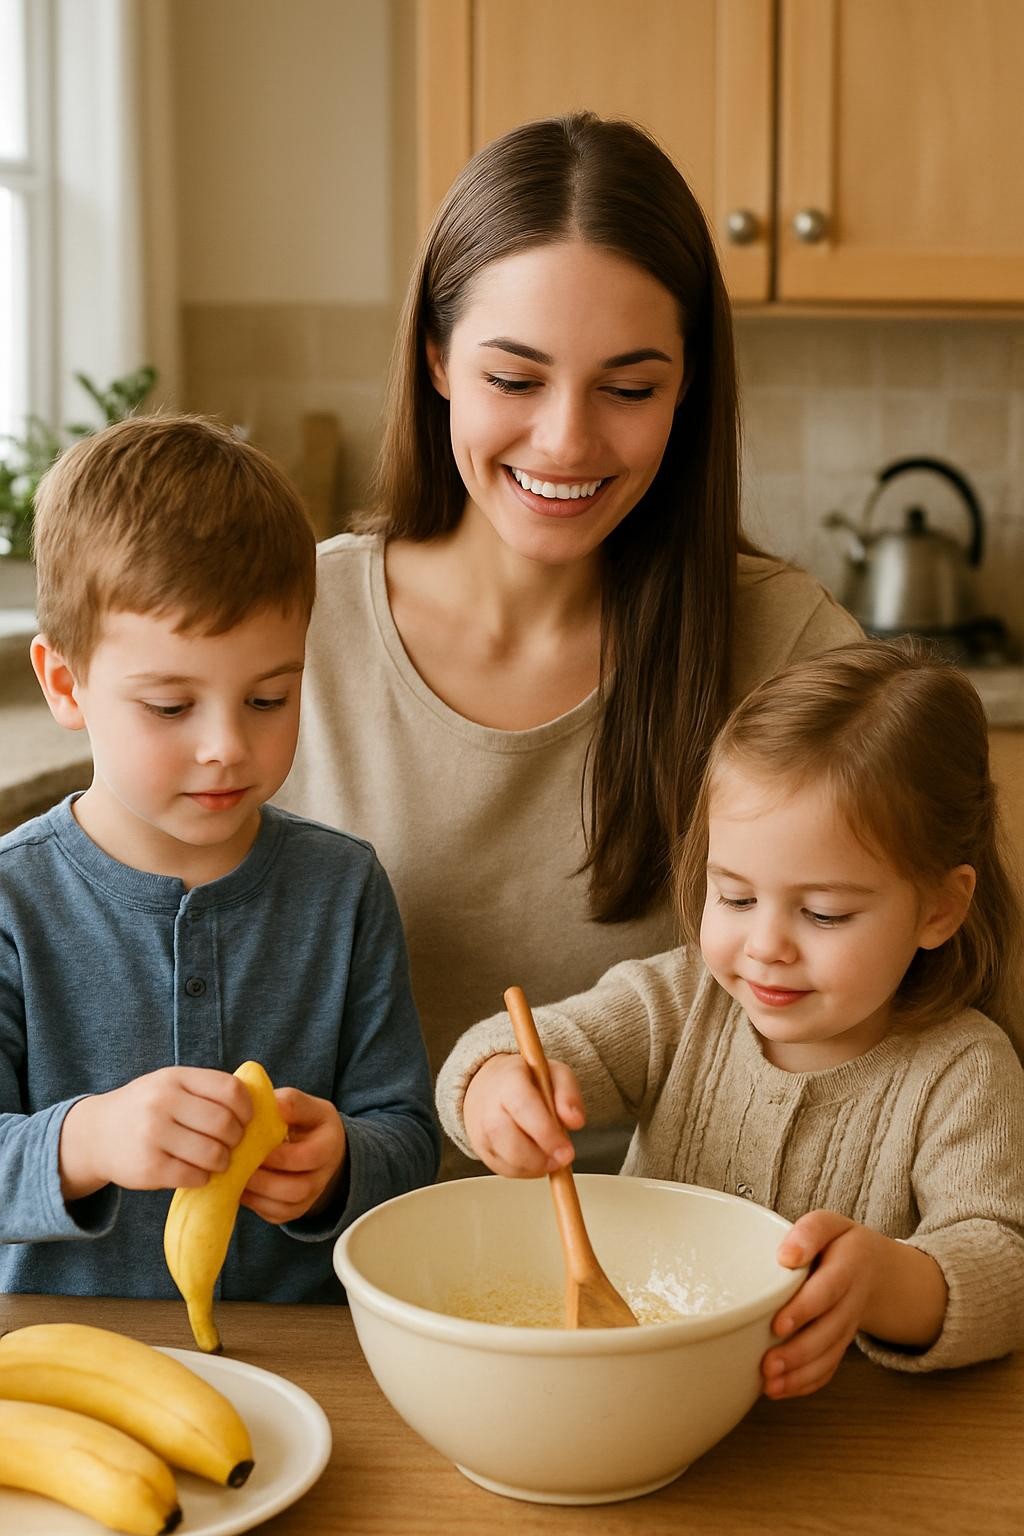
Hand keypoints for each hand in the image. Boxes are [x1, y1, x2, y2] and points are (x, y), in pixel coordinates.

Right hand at [59, 1067, 252, 1200]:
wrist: (96, 1134)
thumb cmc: (147, 1108)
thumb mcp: (171, 1085)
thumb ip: (207, 1090)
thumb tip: (259, 1105)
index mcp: (175, 1078)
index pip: (230, 1090)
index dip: (247, 1108)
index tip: (245, 1120)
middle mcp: (162, 1102)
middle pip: (224, 1124)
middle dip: (236, 1139)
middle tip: (230, 1144)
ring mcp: (153, 1135)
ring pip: (213, 1154)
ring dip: (223, 1162)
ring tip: (216, 1160)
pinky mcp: (147, 1167)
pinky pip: (193, 1176)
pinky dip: (203, 1178)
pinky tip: (196, 1172)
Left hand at [239, 1087, 346, 1224]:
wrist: (320, 1149)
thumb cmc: (308, 1123)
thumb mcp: (307, 1106)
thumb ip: (291, 1103)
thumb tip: (272, 1105)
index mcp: (329, 1146)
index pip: (308, 1157)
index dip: (278, 1155)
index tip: (252, 1143)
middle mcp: (324, 1177)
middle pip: (297, 1189)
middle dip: (264, 1180)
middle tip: (237, 1164)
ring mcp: (309, 1198)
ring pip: (283, 1207)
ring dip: (256, 1193)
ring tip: (234, 1176)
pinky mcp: (293, 1211)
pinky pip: (273, 1215)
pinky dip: (253, 1203)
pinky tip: (238, 1186)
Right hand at [462, 1053, 584, 1176]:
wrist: (490, 1085)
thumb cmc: (526, 1080)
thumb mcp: (555, 1073)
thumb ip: (569, 1093)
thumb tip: (575, 1121)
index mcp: (509, 1083)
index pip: (524, 1109)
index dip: (546, 1133)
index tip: (567, 1151)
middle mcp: (489, 1109)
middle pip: (513, 1144)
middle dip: (543, 1158)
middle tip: (562, 1157)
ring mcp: (482, 1132)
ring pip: (509, 1162)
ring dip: (537, 1166)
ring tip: (550, 1153)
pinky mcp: (482, 1151)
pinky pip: (506, 1171)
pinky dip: (527, 1171)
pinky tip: (536, 1156)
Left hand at [762, 1211, 945, 1399]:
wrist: (878, 1269)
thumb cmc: (840, 1242)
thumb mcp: (830, 1224)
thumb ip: (809, 1233)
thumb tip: (784, 1257)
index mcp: (850, 1263)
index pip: (828, 1288)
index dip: (805, 1309)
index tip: (778, 1325)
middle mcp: (853, 1298)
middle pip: (829, 1330)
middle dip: (799, 1352)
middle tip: (767, 1366)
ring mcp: (849, 1324)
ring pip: (830, 1354)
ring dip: (800, 1373)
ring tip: (769, 1385)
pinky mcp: (842, 1343)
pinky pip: (830, 1367)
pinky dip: (807, 1382)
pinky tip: (781, 1390)